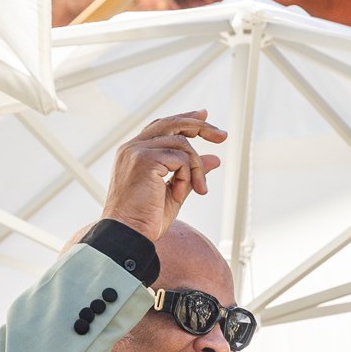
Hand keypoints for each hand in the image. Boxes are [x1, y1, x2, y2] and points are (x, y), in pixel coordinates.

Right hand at [101, 110, 226, 242]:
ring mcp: (137, 151)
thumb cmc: (145, 220)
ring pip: (182, 144)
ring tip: (198, 189)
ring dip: (196, 168)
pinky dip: (187, 176)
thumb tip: (215, 159)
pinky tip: (178, 194)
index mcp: (134, 153)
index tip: (204, 116)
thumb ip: (191, 173)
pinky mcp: (144, 160)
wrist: (127, 235)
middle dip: (200, 127)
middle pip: (172, 123)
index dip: (184, 119)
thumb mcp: (174, 192)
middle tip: (223, 137)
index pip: (161, 126)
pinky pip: (180, 159)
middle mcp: (132, 147)